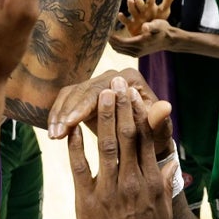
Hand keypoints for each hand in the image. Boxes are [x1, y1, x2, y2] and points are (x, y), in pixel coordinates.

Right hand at [47, 67, 168, 141]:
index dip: (83, 107)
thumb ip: (159, 121)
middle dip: (67, 112)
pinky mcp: (87, 95)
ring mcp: (98, 84)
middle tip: (56, 134)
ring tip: (53, 136)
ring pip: (71, 94)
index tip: (70, 123)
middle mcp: (112, 76)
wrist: (147, 141)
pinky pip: (67, 100)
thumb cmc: (154, 137)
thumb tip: (165, 107)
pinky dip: (58, 115)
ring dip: (59, 115)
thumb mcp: (158, 132)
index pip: (101, 90)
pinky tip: (53, 132)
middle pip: (82, 90)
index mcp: (130, 79)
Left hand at [68, 78, 174, 218]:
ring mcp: (109, 192)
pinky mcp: (87, 202)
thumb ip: (165, 185)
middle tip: (116, 82)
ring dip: (104, 118)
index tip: (136, 94)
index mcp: (152, 184)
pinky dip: (75, 147)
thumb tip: (171, 163)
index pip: (148, 141)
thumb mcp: (163, 215)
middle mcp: (132, 183)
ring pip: (107, 146)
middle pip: (129, 136)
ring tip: (100, 95)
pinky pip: (80, 168)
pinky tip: (71, 129)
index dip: (141, 114)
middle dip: (122, 106)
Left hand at [109, 19, 176, 57]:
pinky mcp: (136, 53)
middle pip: (117, 47)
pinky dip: (116, 45)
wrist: (169, 40)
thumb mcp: (158, 25)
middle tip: (101, 31)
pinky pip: (122, 51)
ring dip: (112, 43)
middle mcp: (136, 51)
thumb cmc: (163, 30)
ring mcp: (136, 53)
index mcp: (140, 43)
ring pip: (119, 50)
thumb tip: (144, 27)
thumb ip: (150, 26)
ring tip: (105, 34)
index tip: (104, 30)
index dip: (111, 37)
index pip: (120, 42)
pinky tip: (113, 38)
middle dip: (109, 40)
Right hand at [117, 0, 176, 35]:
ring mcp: (135, 17)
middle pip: (140, 5)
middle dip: (139, 2)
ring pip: (133, 10)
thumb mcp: (163, 11)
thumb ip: (167, 0)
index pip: (151, 2)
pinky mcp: (130, 25)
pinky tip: (120, 14)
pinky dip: (122, 18)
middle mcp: (142, 10)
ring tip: (130, 0)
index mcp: (150, 6)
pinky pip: (126, 21)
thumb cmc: (157, 20)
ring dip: (131, 6)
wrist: (150, 33)